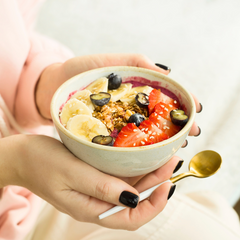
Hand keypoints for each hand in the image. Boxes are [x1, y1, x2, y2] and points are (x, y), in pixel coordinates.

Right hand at [0, 134, 179, 229]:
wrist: (24, 155)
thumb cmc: (42, 163)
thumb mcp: (72, 174)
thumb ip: (101, 187)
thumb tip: (135, 199)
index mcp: (91, 209)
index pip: (131, 217)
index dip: (154, 204)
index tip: (167, 183)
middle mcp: (97, 201)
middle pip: (136, 200)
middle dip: (157, 183)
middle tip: (171, 162)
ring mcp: (96, 189)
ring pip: (130, 187)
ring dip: (149, 174)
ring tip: (163, 157)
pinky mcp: (94, 176)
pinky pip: (119, 176)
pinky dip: (134, 167)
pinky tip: (142, 156)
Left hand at [35, 53, 201, 139]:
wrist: (52, 87)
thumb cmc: (80, 70)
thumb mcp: (110, 62)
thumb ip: (137, 63)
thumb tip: (167, 73)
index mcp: (134, 91)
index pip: (165, 98)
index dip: (181, 104)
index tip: (195, 111)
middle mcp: (130, 108)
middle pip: (159, 117)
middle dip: (178, 125)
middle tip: (191, 134)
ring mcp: (119, 122)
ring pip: (147, 132)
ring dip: (165, 139)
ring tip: (178, 145)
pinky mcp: (107, 135)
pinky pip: (126, 143)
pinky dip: (141, 149)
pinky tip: (153, 154)